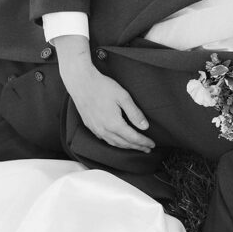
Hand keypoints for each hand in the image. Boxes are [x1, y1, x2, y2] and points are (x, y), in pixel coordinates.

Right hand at [53, 34, 154, 151]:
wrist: (80, 81)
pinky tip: (119, 141)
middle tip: (147, 149)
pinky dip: (115, 143)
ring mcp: (96, 129)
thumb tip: (145, 127)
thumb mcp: (123, 97)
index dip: (144, 142)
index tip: (152, 145)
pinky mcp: (90, 126)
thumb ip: (135, 113)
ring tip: (136, 147)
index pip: (133, 138)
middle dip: (137, 147)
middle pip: (124, 143)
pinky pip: (105, 139)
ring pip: (114, 144)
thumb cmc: (102, 86)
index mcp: (114, 124)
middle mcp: (104, 130)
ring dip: (126, 147)